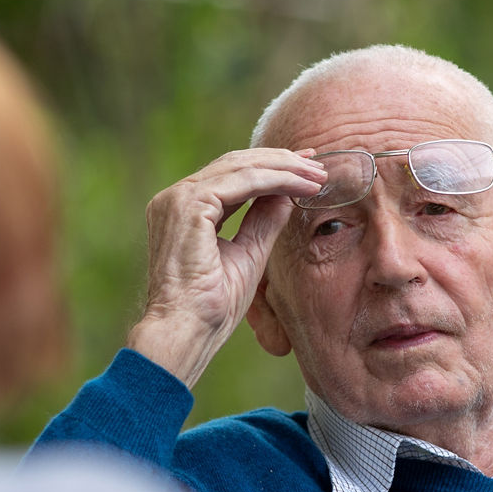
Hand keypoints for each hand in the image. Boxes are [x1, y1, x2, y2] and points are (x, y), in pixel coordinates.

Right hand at [127, 148, 325, 387]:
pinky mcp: (189, 204)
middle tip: (317, 164)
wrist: (187, 330)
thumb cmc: (212, 306)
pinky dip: (276, 180)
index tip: (305, 170)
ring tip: (317, 175)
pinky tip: (301, 186)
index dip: (270, 169)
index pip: (230, 176)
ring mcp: (178, 198)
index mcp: (183, 211)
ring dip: (284, 168)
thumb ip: (263, 222)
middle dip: (281, 161)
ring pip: (240, 167)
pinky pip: (242, 181)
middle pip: (235, 164)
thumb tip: (287, 195)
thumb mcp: (248, 255)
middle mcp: (174, 198)